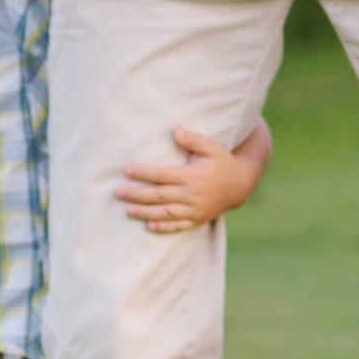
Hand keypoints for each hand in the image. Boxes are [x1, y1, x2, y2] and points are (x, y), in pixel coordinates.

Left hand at [116, 128, 262, 232]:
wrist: (240, 185)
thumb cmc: (222, 161)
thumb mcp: (211, 146)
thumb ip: (193, 139)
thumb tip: (175, 131)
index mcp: (193, 175)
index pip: (163, 175)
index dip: (144, 173)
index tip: (127, 171)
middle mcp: (192, 194)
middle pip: (160, 195)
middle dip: (138, 194)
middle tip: (118, 193)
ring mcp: (195, 209)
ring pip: (166, 213)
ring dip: (146, 212)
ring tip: (128, 210)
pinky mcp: (197, 219)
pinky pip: (178, 225)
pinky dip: (163, 227)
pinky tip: (148, 226)